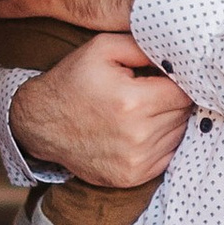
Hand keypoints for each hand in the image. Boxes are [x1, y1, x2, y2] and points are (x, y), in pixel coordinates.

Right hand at [12, 28, 191, 188]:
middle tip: (154, 90)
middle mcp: (137, 135)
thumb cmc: (73, 81)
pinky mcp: (131, 177)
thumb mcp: (102, 49)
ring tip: (146, 109)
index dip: (179, 80)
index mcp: (132, 101)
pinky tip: (142, 129)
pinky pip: (167, 157)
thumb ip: (144, 46)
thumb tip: (177, 54)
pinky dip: (161, 142)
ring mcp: (135, 161)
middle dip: (173, 99)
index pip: (183, 92)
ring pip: (178, 135)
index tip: (168, 76)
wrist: (40, 123)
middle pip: (183, 114)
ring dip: (169, 121)